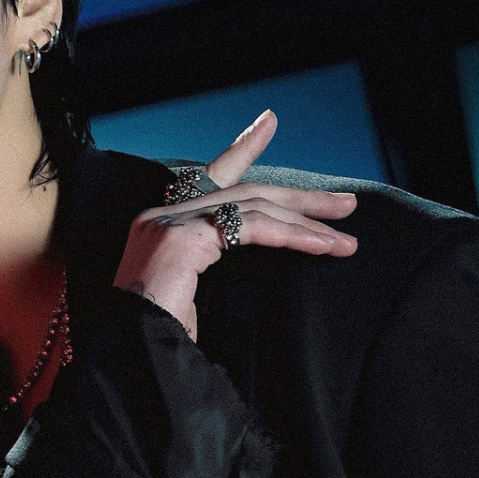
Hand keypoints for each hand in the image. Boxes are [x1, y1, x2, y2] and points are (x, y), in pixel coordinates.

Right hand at [112, 110, 357, 339]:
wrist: (132, 353)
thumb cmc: (159, 336)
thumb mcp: (190, 293)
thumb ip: (211, 264)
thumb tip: (255, 261)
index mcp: (160, 225)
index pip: (211, 178)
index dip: (242, 150)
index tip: (269, 124)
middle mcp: (161, 215)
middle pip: (244, 192)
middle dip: (300, 198)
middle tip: (345, 203)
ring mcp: (171, 223)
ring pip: (254, 208)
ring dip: (307, 223)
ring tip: (346, 239)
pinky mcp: (185, 237)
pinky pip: (253, 228)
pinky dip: (294, 236)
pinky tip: (323, 245)